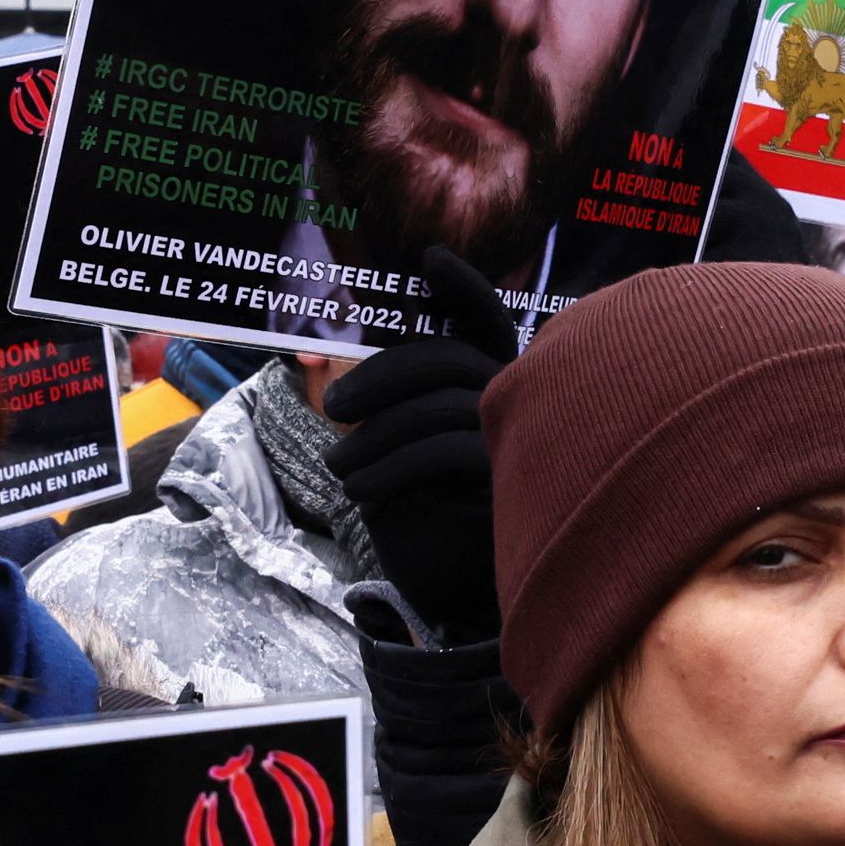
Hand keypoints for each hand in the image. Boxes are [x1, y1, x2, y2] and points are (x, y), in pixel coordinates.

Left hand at [318, 247, 516, 647]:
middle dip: (381, 375)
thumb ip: (389, 404)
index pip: (484, 318)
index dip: (462, 284)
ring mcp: (521, 436)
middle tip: (334, 407)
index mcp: (492, 379)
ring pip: (436, 407)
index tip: (429, 256)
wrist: (459, 589)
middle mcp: (516, 399)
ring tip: (338, 472)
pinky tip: (359, 493)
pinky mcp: (512, 477)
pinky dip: (390, 468)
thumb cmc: (426, 511)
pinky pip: (442, 450)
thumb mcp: (399, 448)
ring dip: (373, 439)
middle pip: (444, 357)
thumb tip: (323, 357)